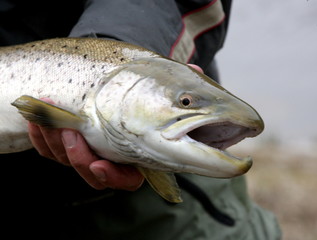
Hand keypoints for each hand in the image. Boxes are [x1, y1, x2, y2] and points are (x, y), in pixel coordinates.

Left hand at [28, 64, 202, 190]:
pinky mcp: (67, 142)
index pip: (127, 179)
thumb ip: (179, 84)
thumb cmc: (143, 90)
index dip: (112, 176)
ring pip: (68, 161)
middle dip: (78, 158)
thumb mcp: (161, 86)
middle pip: (92, 174)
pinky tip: (40, 118)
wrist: (117, 84)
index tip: (99, 165)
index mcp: (136, 155)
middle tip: (71, 134)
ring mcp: (89, 150)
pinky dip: (42, 136)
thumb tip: (197, 71)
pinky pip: (49, 148)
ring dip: (57, 143)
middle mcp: (112, 158)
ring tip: (54, 119)